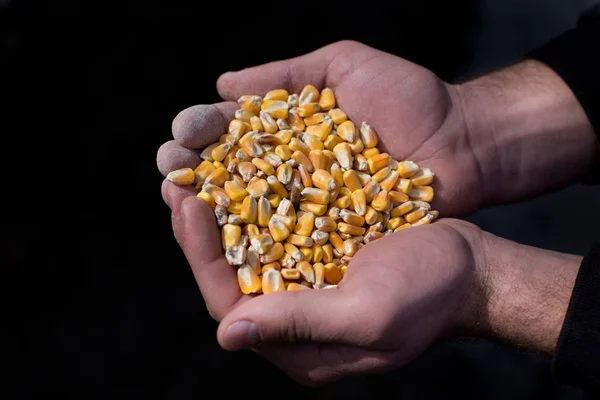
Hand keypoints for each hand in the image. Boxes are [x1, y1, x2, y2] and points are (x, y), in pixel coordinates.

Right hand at [158, 40, 484, 216]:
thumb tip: (221, 83)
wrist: (463, 143)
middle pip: (230, 171)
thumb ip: (286, 72)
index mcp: (288, 129)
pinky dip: (255, 240)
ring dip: (212, 207)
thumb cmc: (410, 99)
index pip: (231, 130)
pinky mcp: (328, 237)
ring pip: (248, 209)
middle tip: (171, 167)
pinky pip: (286, 240)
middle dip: (195, 168)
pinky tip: (226, 239)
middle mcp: (289, 170)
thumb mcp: (346, 66)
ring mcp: (307, 206)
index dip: (203, 130)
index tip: (183, 131)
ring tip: (181, 200)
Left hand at [162, 182, 484, 385]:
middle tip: (173, 178)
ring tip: (193, 167)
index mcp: (298, 346)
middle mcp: (292, 315)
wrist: (470, 265)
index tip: (185, 205)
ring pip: (246, 245)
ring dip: (218, 207)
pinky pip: (274, 225)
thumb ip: (300, 323)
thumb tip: (226, 334)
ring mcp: (304, 282)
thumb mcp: (368, 314)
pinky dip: (253, 197)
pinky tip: (237, 165)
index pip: (231, 303)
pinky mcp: (318, 252)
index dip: (201, 257)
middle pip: (230, 272)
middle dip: (198, 228)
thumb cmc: (428, 295)